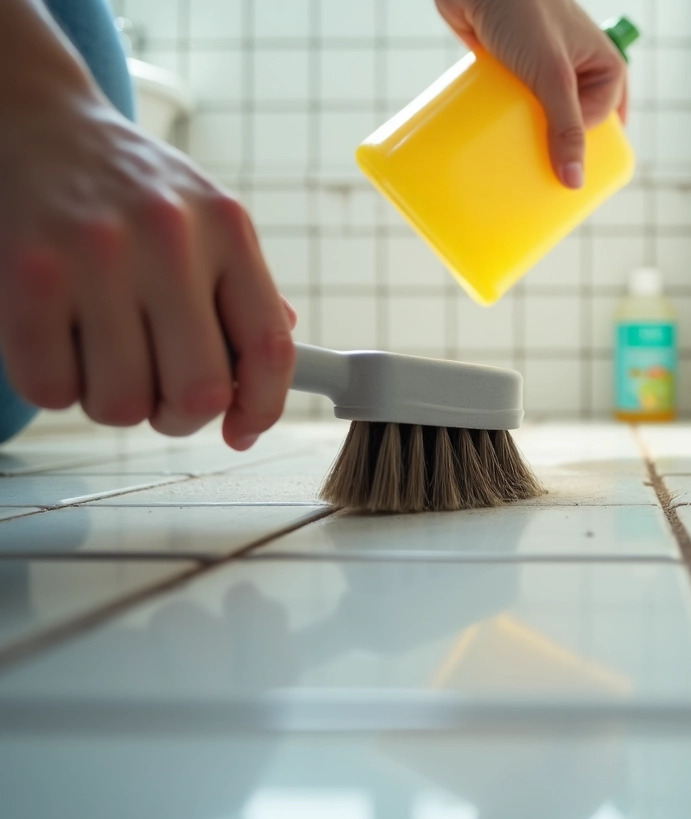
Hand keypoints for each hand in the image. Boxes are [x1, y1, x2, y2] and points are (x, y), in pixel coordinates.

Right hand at [0, 1, 294, 450]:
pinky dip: (56, 388)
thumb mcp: (211, 220)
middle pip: (198, 391)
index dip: (263, 407)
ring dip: (114, 404)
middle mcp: (170, 238)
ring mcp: (96, 254)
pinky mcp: (27, 272)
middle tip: (161, 398)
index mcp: (228, 229)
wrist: (40, 122)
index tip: (242, 430)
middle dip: (180, 417)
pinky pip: (50, 386)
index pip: (270, 348)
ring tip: (106, 360)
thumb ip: (246, 294)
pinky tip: (61, 347)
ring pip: (122, 403)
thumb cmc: (135, 188)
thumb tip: (269, 378)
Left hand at [436, 0, 628, 188]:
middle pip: (574, 121)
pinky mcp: (512, 64)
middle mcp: (579, 66)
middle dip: (558, 148)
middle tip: (539, 176)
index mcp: (605, 66)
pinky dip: (508, 121)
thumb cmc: (522, 11)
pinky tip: (495, 141)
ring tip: (512, 163)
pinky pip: (516, 103)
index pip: (601, 122)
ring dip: (530, 137)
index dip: (582, 148)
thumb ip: (565, 127)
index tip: (557, 174)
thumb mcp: (551, 75)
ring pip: (543, 114)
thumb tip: (574, 182)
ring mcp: (544, 65)